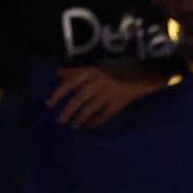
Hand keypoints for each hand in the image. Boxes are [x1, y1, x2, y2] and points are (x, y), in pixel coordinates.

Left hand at [44, 66, 167, 129]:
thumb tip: (58, 74)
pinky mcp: (120, 102)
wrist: (143, 73)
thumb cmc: (117, 69)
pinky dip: (96, 121)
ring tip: (73, 126)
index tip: (48, 105)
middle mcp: (98, 82)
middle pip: (79, 99)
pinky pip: (105, 115)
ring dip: (80, 119)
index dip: (58, 95)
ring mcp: (110, 92)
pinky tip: (89, 126)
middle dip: (68, 111)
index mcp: (91, 71)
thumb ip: (77, 71)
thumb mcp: (96, 66)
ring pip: (91, 108)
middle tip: (60, 122)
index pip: (70, 84)